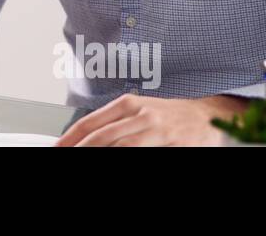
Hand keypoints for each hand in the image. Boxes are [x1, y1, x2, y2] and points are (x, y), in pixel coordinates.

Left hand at [54, 93, 250, 145]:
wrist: (208, 115)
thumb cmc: (169, 115)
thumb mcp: (139, 111)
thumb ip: (114, 124)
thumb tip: (83, 139)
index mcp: (129, 104)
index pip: (90, 123)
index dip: (69, 139)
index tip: (57, 148)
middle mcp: (142, 116)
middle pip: (102, 138)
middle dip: (80, 150)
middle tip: (65, 157)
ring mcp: (159, 132)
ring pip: (122, 148)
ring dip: (101, 155)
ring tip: (83, 160)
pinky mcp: (175, 146)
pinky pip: (145, 156)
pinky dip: (130, 159)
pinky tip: (117, 162)